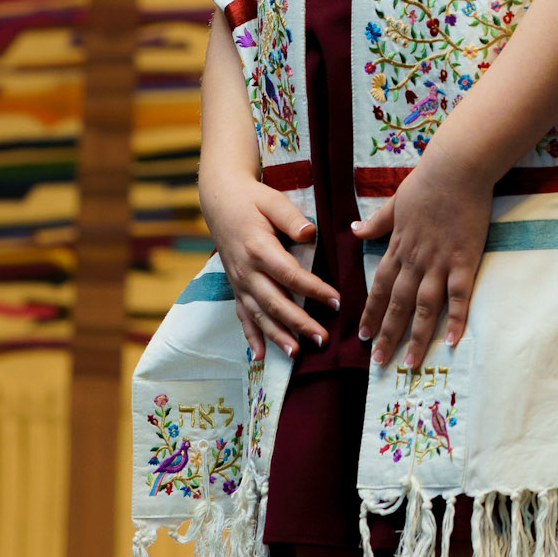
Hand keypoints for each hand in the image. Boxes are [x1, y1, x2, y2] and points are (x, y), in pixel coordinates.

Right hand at [203, 174, 338, 360]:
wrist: (220, 201)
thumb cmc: (252, 200)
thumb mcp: (272, 201)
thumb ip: (291, 218)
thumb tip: (310, 233)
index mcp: (259, 248)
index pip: (290, 275)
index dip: (314, 290)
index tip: (337, 301)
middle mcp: (247, 271)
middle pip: (275, 302)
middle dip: (299, 323)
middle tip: (324, 339)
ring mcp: (239, 282)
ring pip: (259, 315)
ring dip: (277, 336)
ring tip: (296, 353)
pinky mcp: (236, 288)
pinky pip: (243, 316)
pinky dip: (251, 337)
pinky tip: (260, 356)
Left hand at [352, 144, 493, 370]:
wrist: (456, 168)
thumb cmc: (427, 182)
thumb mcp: (395, 202)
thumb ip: (377, 222)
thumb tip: (353, 231)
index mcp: (398, 246)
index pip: (380, 287)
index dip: (371, 313)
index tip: (361, 336)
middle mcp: (415, 260)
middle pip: (398, 304)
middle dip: (387, 335)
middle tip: (379, 363)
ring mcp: (439, 263)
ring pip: (424, 307)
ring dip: (416, 337)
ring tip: (410, 363)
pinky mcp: (464, 261)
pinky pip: (459, 296)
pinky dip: (456, 320)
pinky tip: (454, 342)